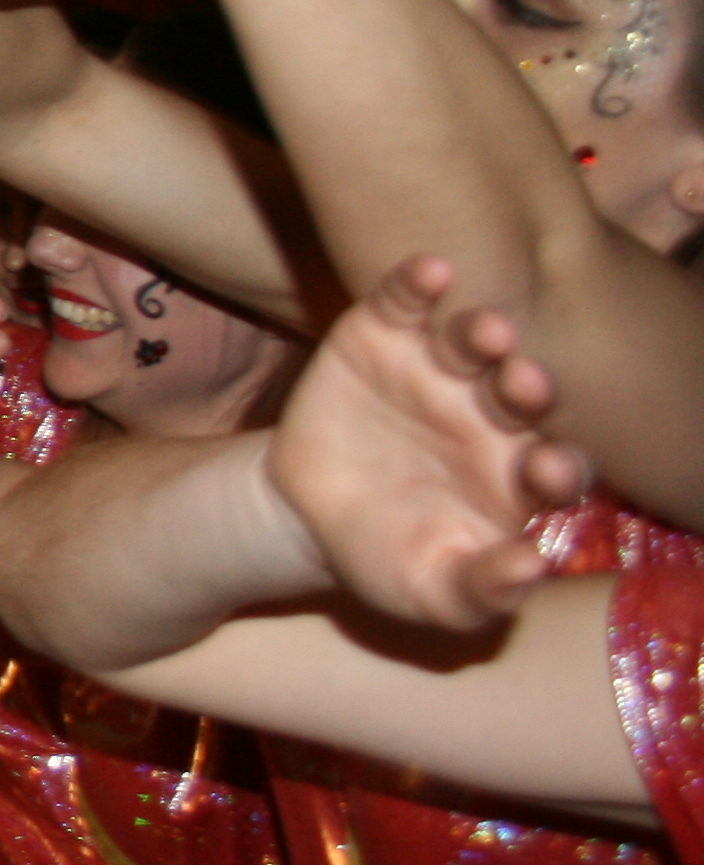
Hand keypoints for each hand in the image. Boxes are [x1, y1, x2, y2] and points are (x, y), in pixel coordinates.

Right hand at [266, 254, 585, 631]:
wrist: (304, 515)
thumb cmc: (387, 558)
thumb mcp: (433, 593)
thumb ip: (485, 589)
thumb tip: (534, 565)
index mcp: (518, 475)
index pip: (558, 466)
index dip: (561, 467)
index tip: (551, 471)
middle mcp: (490, 415)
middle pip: (523, 394)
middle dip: (528, 387)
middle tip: (525, 383)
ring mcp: (437, 371)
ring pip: (473, 343)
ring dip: (483, 333)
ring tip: (485, 332)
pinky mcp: (382, 336)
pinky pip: (405, 302)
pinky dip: (416, 283)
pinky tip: (430, 271)